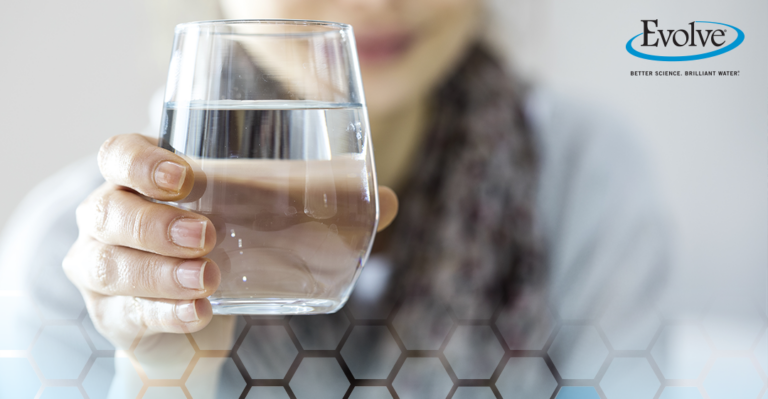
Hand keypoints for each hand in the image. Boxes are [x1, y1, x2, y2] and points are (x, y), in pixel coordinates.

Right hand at [63, 133, 397, 349]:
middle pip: (108, 209)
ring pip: (109, 263)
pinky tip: (199, 312)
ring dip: (160, 271)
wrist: (193, 314)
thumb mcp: (259, 220)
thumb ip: (317, 206)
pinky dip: (164, 312)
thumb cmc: (224, 248)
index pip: (119, 154)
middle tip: (206, 234)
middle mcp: (111, 217)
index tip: (184, 176)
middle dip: (155, 222)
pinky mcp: (113, 313)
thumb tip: (387, 201)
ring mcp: (103, 266)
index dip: (141, 162)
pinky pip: (126, 312)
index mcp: (143, 180)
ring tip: (210, 277)